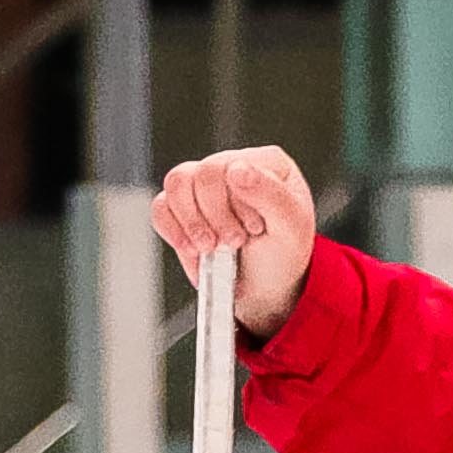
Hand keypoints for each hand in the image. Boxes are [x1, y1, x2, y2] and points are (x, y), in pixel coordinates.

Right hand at [151, 146, 322, 338]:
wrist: (266, 289)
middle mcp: (232, 165)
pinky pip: (160, 206)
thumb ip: (271, 194)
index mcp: (267, 163)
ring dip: (192, 222)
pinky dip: (173, 230)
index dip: (236, 203)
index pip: (232, 165)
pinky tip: (194, 249)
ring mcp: (204, 184)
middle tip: (234, 243)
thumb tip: (238, 169)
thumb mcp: (292, 228)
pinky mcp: (182, 206)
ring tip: (212, 247)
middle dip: (215, 217)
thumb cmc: (283, 255)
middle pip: (202, 175)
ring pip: (176, 183)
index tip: (255, 230)